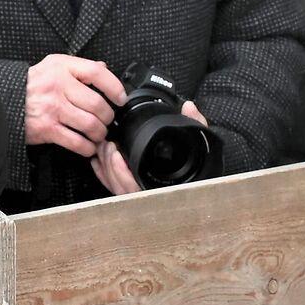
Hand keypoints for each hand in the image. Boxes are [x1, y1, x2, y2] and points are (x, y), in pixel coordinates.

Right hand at [24, 54, 124, 158]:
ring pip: (90, 125)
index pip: (96, 73)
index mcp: (61, 67)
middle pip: (97, 104)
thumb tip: (104, 68)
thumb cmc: (31, 84)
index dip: (114, 86)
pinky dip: (87, 148)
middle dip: (108, 116)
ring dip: (99, 133)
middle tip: (106, 120)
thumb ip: (79, 67)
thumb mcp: (53, 66)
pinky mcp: (47, 129)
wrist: (5, 100)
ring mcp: (52, 109)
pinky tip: (88, 146)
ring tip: (98, 133)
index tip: (121, 97)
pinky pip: (77, 142)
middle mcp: (58, 86)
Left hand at [90, 102, 205, 194]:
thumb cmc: (203, 170)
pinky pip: (114, 188)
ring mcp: (142, 198)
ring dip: (106, 168)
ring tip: (104, 147)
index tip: (117, 153)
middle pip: (120, 188)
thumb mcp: (201, 144)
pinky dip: (104, 174)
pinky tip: (99, 160)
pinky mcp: (134, 193)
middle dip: (110, 166)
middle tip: (107, 144)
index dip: (122, 173)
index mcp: (163, 189)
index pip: (136, 188)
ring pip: (116, 189)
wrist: (205, 184)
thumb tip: (189, 107)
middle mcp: (151, 196)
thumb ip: (196, 125)